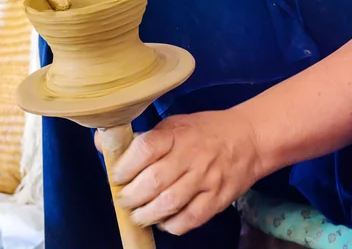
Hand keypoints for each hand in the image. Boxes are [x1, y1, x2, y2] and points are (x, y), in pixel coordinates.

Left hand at [94, 110, 262, 235]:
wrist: (249, 139)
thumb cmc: (203, 131)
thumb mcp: (172, 125)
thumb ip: (141, 138)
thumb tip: (102, 144)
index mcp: (176, 135)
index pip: (145, 149)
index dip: (125, 166)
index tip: (116, 176)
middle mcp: (190, 156)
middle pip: (154, 181)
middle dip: (131, 196)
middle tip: (123, 199)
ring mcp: (205, 179)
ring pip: (170, 203)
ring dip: (147, 214)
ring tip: (137, 215)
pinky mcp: (218, 198)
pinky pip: (191, 218)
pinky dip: (173, 225)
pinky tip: (163, 222)